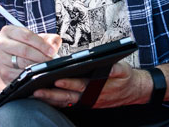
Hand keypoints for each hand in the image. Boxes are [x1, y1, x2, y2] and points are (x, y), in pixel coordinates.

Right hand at [0, 26, 60, 90]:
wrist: (8, 62)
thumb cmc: (23, 48)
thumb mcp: (34, 40)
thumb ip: (47, 39)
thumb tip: (55, 44)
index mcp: (8, 31)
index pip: (27, 36)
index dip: (42, 44)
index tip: (53, 51)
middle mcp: (0, 43)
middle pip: (25, 50)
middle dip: (41, 57)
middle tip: (52, 61)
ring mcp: (0, 58)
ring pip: (23, 64)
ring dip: (38, 67)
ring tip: (47, 68)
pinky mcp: (3, 72)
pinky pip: (21, 75)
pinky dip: (32, 77)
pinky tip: (38, 75)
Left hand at [32, 61, 146, 108]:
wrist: (134, 91)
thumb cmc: (125, 77)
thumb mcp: (123, 69)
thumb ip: (114, 68)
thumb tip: (106, 64)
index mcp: (98, 87)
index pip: (81, 85)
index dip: (69, 83)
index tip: (56, 80)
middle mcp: (91, 97)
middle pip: (68, 96)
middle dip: (52, 94)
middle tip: (36, 90)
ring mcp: (87, 102)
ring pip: (65, 102)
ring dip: (50, 99)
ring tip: (34, 94)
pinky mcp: (85, 103)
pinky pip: (68, 104)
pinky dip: (56, 102)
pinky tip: (44, 98)